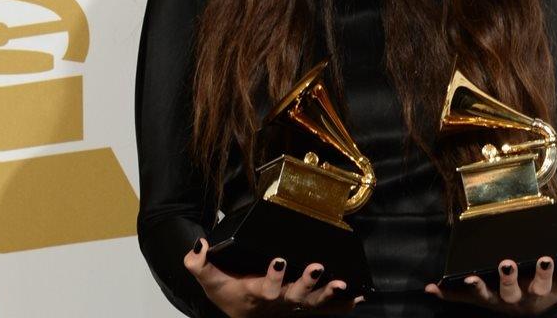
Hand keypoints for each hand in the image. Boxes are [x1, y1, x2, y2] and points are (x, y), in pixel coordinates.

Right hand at [184, 238, 364, 316]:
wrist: (244, 313)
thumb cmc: (230, 293)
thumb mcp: (210, 279)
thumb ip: (198, 263)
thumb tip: (198, 244)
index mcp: (258, 293)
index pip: (267, 287)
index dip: (274, 276)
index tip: (280, 260)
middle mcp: (281, 301)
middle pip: (296, 295)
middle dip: (307, 283)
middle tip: (317, 267)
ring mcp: (296, 304)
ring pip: (315, 302)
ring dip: (329, 293)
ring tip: (341, 283)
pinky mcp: (307, 304)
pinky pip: (327, 306)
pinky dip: (343, 303)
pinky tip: (358, 296)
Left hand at [423, 245, 556, 315]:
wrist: (532, 311)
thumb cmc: (550, 289)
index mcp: (538, 292)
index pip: (543, 283)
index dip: (544, 273)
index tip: (544, 258)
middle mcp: (516, 298)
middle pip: (512, 292)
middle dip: (509, 279)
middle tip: (506, 263)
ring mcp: (496, 299)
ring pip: (486, 296)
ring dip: (477, 288)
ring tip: (470, 278)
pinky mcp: (479, 298)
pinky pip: (460, 298)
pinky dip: (446, 294)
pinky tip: (432, 287)